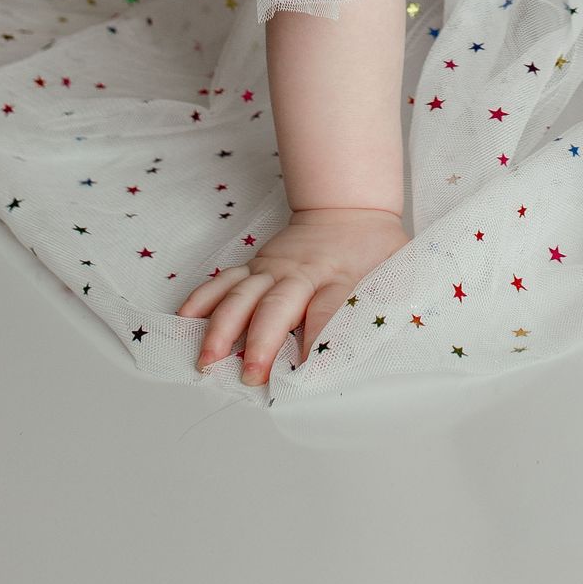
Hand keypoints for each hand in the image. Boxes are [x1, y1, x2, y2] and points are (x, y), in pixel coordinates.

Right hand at [178, 205, 411, 384]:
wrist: (348, 208)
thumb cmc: (375, 250)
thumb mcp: (397, 269)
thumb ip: (394, 301)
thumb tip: (397, 341)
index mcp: (341, 277)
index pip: (330, 309)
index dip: (320, 338)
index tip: (309, 369)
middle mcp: (303, 273)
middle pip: (279, 306)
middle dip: (263, 341)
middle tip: (251, 375)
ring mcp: (274, 268)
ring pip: (243, 295)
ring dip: (223, 327)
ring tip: (207, 359)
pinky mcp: (255, 265)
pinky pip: (225, 280)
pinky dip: (203, 298)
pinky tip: (185, 319)